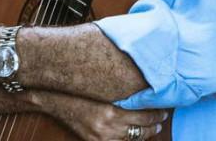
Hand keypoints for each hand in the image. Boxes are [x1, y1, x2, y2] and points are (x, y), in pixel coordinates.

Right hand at [0, 88, 166, 140]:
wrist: (49, 97)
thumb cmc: (74, 84)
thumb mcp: (100, 82)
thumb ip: (120, 84)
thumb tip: (142, 81)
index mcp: (111, 110)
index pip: (146, 113)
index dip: (159, 109)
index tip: (165, 104)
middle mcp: (108, 127)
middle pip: (144, 129)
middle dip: (156, 122)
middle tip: (163, 114)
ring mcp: (102, 136)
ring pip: (135, 138)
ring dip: (147, 132)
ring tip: (154, 124)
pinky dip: (131, 137)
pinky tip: (136, 131)